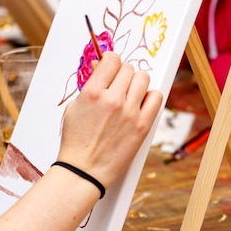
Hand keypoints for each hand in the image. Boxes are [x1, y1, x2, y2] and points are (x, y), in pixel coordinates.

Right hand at [57, 52, 162, 188]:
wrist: (84, 170)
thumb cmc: (76, 141)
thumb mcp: (74, 107)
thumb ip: (90, 85)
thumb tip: (100, 66)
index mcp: (93, 93)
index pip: (112, 60)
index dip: (112, 61)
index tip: (111, 66)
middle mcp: (113, 99)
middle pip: (129, 69)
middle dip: (123, 73)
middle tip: (119, 84)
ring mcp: (130, 112)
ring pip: (144, 79)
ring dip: (137, 82)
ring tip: (130, 93)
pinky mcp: (143, 125)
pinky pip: (157, 97)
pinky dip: (151, 96)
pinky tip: (142, 103)